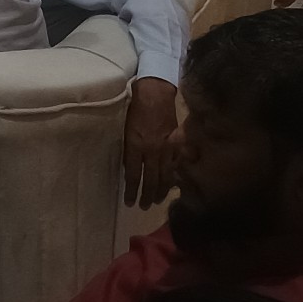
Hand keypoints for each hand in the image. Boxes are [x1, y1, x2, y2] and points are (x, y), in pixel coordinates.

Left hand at [120, 78, 178, 208]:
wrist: (155, 95)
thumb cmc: (135, 110)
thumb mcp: (125, 130)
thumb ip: (128, 151)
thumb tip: (130, 168)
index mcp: (135, 146)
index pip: (133, 175)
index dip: (131, 191)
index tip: (129, 202)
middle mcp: (152, 150)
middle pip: (150, 179)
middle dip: (146, 195)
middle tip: (143, 207)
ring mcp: (167, 148)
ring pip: (165, 175)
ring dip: (161, 190)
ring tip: (156, 201)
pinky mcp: (177, 144)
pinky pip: (176, 164)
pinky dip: (174, 176)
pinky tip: (172, 185)